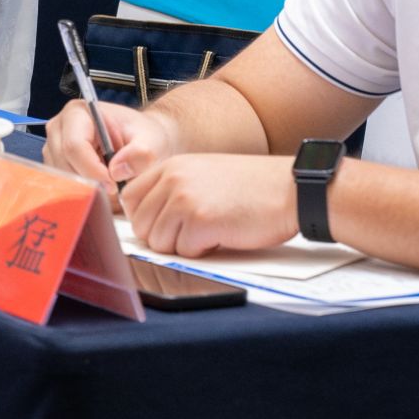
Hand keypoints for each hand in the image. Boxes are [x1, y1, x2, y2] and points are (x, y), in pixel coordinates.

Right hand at [43, 99, 177, 188]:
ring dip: (85, 187)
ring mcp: (54, 147)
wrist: (141, 139)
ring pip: (61, 177)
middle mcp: (59, 128)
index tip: (114, 186)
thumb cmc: (143, 136)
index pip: (74, 146)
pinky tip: (99, 186)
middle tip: (114, 189)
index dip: (92, 170)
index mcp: (78, 112)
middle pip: (64, 163)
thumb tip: (116, 171)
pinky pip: (62, 184)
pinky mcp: (55, 164)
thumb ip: (141, 154)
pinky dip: (81, 190)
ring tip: (109, 185)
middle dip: (89, 181)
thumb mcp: (151, 142)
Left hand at [119, 153, 297, 255]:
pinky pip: (183, 252)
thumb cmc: (251, 187)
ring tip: (209, 232)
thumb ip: (172, 189)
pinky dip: (202, 252)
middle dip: (162, 238)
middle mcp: (172, 180)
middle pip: (140, 226)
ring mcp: (184, 200)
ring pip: (159, 243)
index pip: (130, 199)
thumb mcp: (203, 174)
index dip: (143, 219)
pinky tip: (221, 236)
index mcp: (170, 166)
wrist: (288, 189)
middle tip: (190, 234)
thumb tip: (147, 220)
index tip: (162, 226)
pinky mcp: (200, 222)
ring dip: (183, 246)